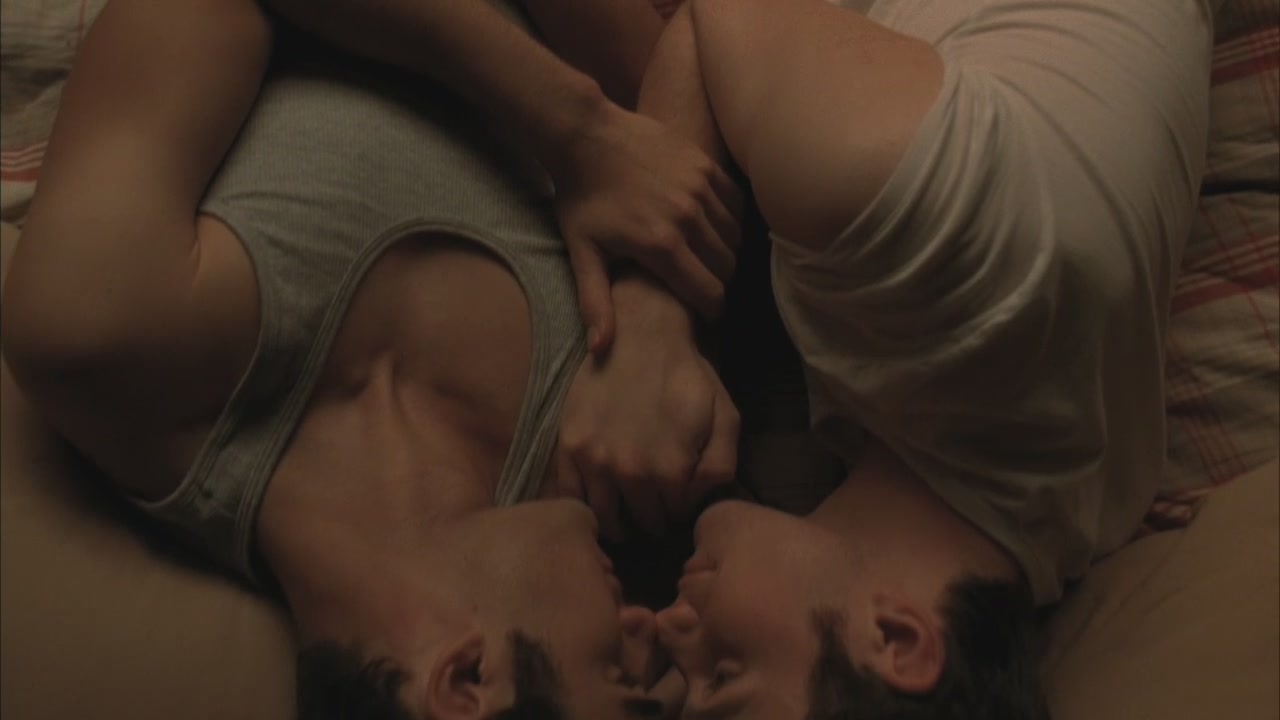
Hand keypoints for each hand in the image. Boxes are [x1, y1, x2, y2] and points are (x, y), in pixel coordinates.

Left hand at [550, 103, 742, 353]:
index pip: (709, 294)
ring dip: (726, 252)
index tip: (705, 314)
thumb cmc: (581, 199)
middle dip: (719, 283)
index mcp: (661, 246)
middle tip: (704, 286)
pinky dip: (730, 220)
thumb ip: (596, 303)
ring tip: (707, 258)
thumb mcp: (583, 254)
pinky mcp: (706, 166)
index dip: (711, 310)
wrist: (585, 135)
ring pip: (735, 237)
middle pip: (727, 268)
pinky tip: (711, 226)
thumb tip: (601, 350)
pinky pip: (736, 204)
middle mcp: (688, 218)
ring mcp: (700, 188)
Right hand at [551, 276, 739, 539]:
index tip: (677, 499)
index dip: (680, 509)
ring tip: (627, 513)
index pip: (676, 516)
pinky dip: (584, 508)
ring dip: (619, 523)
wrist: (640, 333)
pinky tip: (599, 500)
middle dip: (652, 518)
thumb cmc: (686, 375)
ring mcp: (594, 461)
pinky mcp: (568, 447)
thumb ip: (721, 467)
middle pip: (642, 522)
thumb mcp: (724, 416)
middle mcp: (630, 472)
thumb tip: (698, 504)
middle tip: (654, 506)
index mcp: (671, 470)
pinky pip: (571, 498)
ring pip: (605, 519)